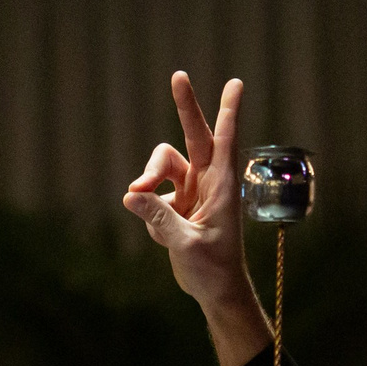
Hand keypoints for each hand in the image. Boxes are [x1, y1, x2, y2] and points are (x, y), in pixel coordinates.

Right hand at [122, 72, 269, 365]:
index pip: (225, 142)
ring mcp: (191, 191)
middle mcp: (207, 182)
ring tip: (134, 197)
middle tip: (179, 75)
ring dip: (147, 179)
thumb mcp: (185, 244)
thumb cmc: (213, 268)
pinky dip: (150, 215)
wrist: (214, 290)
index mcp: (222, 187)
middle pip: (193, 136)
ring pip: (161, 167)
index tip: (236, 84)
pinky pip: (151, 198)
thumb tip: (131, 195)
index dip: (229, 112)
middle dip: (186, 106)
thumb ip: (159, 219)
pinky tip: (165, 239)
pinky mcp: (176, 205)